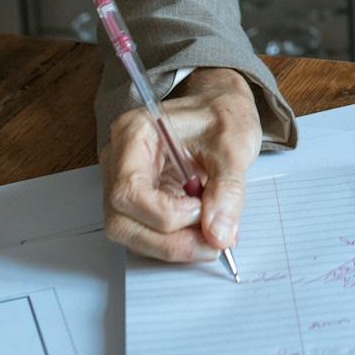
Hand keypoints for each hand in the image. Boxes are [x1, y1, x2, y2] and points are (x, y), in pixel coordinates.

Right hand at [100, 67, 261, 263]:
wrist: (222, 108)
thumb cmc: (223, 115)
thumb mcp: (234, 145)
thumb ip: (227, 189)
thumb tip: (219, 234)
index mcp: (134, 133)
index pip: (128, 190)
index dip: (165, 214)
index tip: (203, 211)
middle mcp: (119, 160)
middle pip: (122, 220)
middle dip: (168, 240)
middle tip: (211, 243)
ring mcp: (125, 182)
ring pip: (131, 233)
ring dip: (171, 246)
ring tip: (210, 238)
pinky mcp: (138, 200)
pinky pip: (145, 232)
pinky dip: (174, 241)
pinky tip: (201, 233)